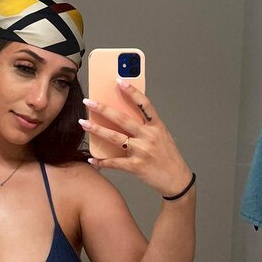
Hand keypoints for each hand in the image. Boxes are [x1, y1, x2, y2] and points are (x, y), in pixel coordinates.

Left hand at [80, 81, 192, 197]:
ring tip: (83, 123)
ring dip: (97, 129)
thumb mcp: (162, 136)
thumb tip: (125, 115)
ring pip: (114, 137)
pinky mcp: (136, 166)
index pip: (144, 104)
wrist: (177, 180)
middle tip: (88, 101)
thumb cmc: (168, 157)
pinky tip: (92, 159)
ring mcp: (142, 151)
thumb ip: (147, 126)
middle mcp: (149, 136)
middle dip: (103, 109)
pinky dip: (102, 162)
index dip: (131, 91)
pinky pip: (114, 162)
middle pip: (122, 119)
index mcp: (157, 126)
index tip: (119, 80)